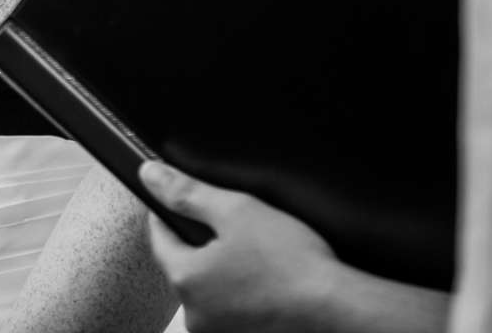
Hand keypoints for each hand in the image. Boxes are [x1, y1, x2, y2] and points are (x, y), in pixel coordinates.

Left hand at [139, 161, 336, 332]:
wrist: (340, 309)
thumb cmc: (295, 267)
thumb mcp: (237, 211)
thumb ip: (187, 192)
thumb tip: (151, 176)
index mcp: (186, 279)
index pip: (159, 238)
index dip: (168, 215)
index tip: (176, 203)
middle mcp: (196, 315)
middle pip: (186, 266)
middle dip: (203, 246)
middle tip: (235, 233)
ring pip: (211, 291)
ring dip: (225, 274)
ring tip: (258, 261)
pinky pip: (233, 311)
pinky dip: (244, 296)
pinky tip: (267, 284)